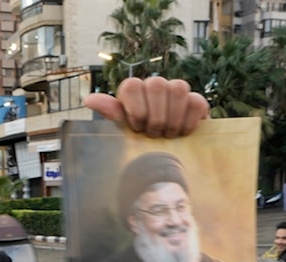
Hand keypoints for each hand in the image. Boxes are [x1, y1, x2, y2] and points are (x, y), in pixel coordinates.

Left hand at [84, 76, 208, 138]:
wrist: (170, 152)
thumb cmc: (142, 140)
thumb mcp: (124, 128)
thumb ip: (111, 112)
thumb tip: (89, 100)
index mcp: (134, 91)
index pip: (131, 86)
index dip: (135, 109)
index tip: (137, 128)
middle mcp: (155, 85)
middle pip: (156, 84)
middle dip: (155, 116)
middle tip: (153, 134)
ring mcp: (177, 90)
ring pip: (178, 89)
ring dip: (173, 118)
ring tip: (168, 135)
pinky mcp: (196, 101)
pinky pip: (195, 102)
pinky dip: (188, 122)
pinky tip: (183, 133)